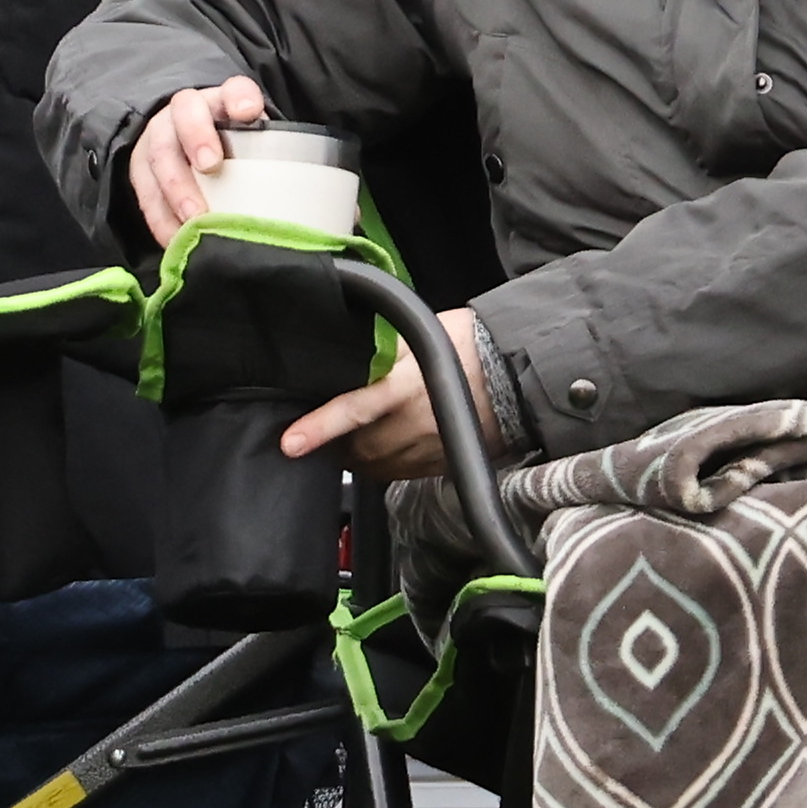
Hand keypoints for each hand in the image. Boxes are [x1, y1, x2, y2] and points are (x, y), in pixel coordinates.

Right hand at [126, 76, 269, 246]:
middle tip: (211, 166)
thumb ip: (269, 155)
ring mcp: (158, 138)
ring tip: (194, 218)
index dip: (239, 97)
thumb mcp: (252, 143)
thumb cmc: (230, 149)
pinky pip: (145, 192)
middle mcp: (185, 111)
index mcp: (221, 101)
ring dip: (176, 188)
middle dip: (197, 139)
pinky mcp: (140, 169)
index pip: (233, 89)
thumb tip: (301, 196)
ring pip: (160, 154)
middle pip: (185, 114)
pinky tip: (174, 238)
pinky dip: (160, 218)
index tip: (248, 111)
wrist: (184, 144)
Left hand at [281, 307, 498, 484]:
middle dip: (333, 442)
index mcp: (405, 386)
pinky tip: (383, 444)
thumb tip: (349, 353)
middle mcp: (414, 424)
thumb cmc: (468, 345)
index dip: (320, 426)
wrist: (516, 377)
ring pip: (373, 465)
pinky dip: (381, 463)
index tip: (290, 443)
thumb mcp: (422, 334)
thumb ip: (384, 348)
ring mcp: (426, 450)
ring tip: (353, 435)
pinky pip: (396, 473)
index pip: (355, 408)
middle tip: (316, 431)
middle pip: (357, 446)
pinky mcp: (436, 466)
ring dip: (356, 454)